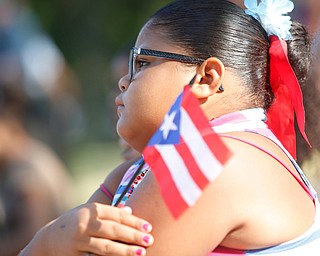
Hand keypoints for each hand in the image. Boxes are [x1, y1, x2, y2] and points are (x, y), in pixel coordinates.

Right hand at [20, 203, 153, 255]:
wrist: (48, 238)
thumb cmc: (76, 222)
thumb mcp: (90, 213)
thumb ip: (109, 212)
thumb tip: (130, 210)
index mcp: (92, 210)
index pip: (118, 214)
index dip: (134, 221)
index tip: (149, 227)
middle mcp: (85, 222)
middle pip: (114, 229)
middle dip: (133, 235)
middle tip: (150, 240)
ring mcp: (78, 239)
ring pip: (105, 246)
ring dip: (124, 250)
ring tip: (140, 253)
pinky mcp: (74, 254)